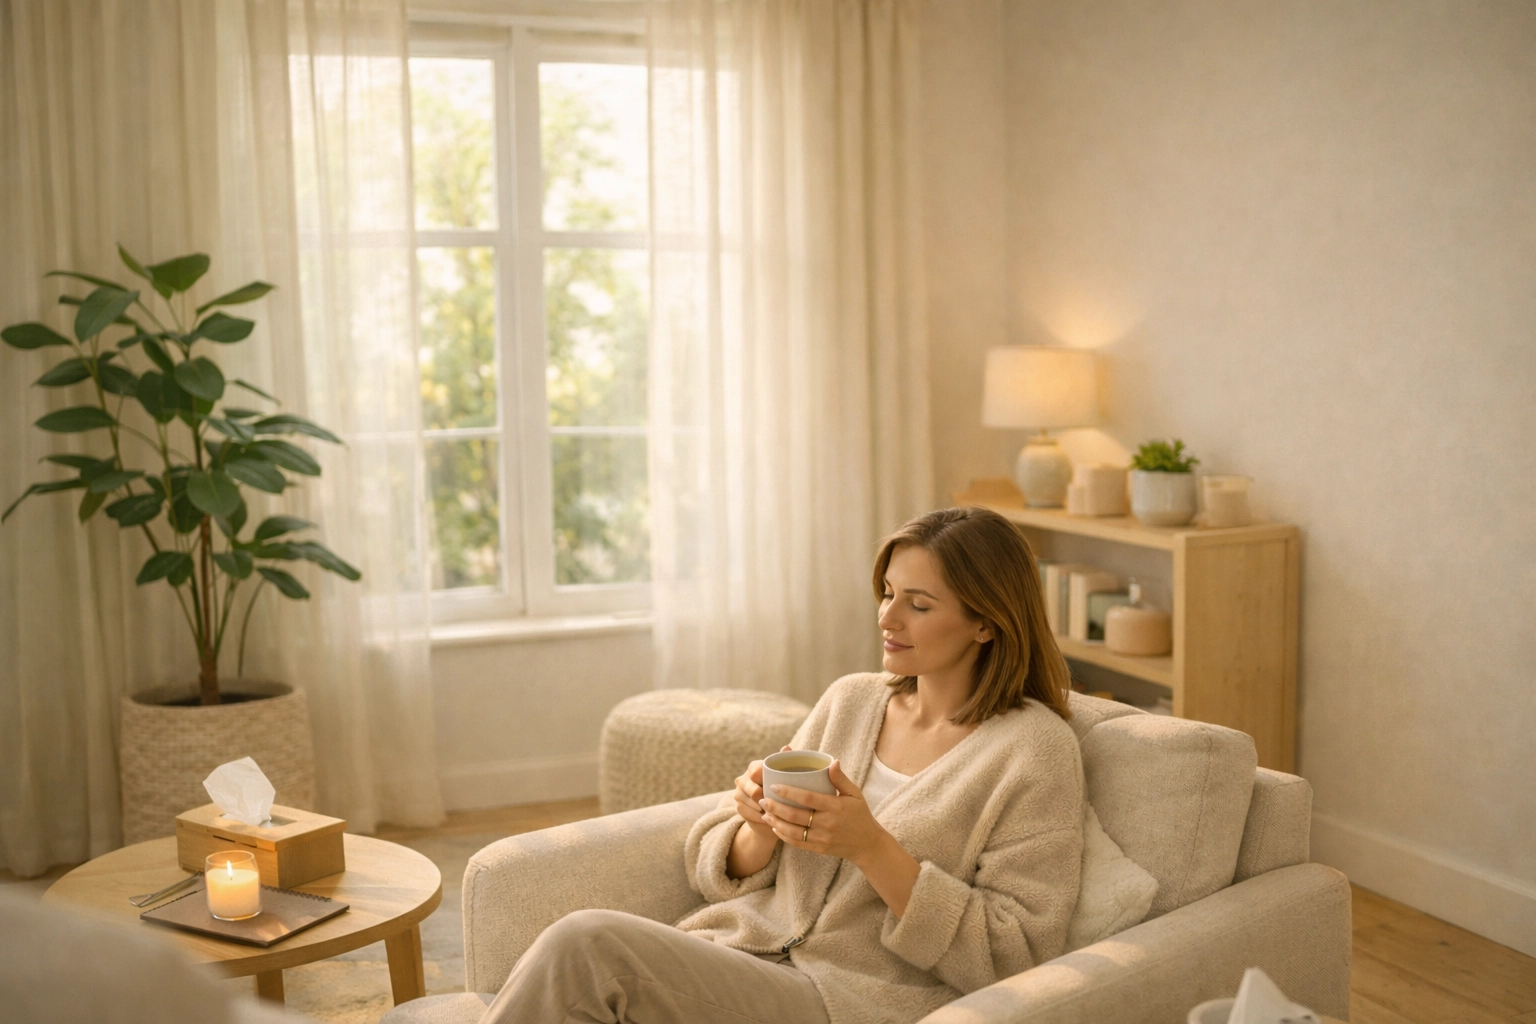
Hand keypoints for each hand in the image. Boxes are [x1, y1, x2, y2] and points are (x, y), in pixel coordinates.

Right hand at [733, 745, 790, 841]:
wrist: (771, 814)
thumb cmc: (781, 792)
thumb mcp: (785, 778)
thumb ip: (785, 763)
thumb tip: (786, 747)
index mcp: (754, 768)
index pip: (756, 771)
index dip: (765, 780)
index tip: (777, 789)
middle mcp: (743, 779)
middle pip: (752, 789)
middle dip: (765, 799)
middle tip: (776, 804)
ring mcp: (738, 793)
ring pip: (750, 803)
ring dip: (763, 809)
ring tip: (774, 812)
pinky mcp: (738, 807)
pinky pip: (747, 813)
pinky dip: (759, 817)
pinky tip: (767, 818)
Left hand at [762, 760, 889, 864]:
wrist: (868, 844)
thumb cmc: (860, 814)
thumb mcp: (855, 793)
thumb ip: (841, 779)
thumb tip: (832, 761)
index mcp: (835, 807)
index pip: (807, 798)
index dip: (789, 792)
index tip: (774, 785)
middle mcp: (827, 823)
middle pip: (795, 815)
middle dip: (775, 807)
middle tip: (762, 798)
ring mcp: (822, 838)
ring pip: (793, 831)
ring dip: (775, 822)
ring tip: (764, 813)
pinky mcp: (819, 849)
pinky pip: (797, 843)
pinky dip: (783, 836)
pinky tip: (775, 827)